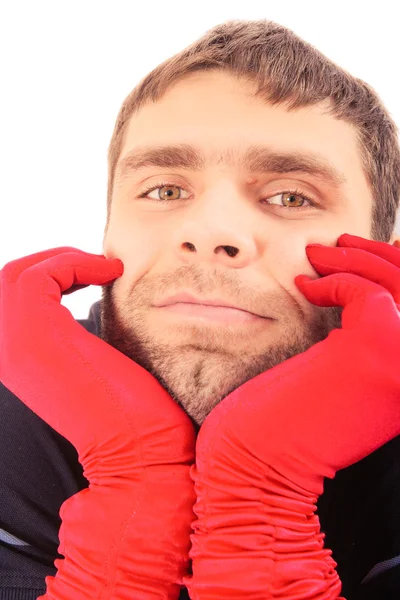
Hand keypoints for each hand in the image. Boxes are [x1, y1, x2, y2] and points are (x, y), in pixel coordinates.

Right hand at [0, 248, 195, 599]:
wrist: (143, 452)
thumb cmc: (132, 417)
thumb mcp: (98, 365)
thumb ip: (83, 336)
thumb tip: (97, 302)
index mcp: (21, 361)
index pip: (15, 302)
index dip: (51, 277)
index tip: (95, 274)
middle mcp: (7, 353)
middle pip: (8, 283)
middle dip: (52, 262)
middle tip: (95, 264)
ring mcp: (15, 345)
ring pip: (18, 275)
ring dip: (65, 260)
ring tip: (106, 267)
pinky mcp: (35, 337)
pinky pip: (40, 277)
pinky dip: (75, 264)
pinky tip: (111, 273)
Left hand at [184, 234, 399, 598]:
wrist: (264, 467)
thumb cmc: (299, 424)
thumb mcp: (352, 377)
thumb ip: (375, 341)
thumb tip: (374, 289)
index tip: (372, 250)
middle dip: (381, 255)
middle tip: (341, 243)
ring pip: (398, 282)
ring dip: (356, 257)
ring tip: (320, 252)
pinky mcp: (374, 352)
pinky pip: (363, 292)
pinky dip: (333, 280)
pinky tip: (305, 286)